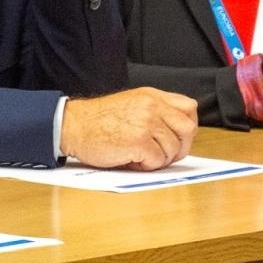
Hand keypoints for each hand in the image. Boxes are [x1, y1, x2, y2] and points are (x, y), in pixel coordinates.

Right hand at [60, 88, 197, 170]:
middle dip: (181, 147)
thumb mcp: (131, 103)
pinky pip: (157, 160)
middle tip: (166, 155)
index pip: (189, 108)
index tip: (178, 138)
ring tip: (141, 158)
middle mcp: (152, 106)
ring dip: (160, 159)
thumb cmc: (97, 120)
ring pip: (173, 149)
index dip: (188, 127)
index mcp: (152, 96)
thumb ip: (154, 110)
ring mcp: (147, 123)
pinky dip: (147, 166)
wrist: (73, 125)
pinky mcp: (140, 141)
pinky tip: (132, 162)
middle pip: (188, 129)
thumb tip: (177, 132)